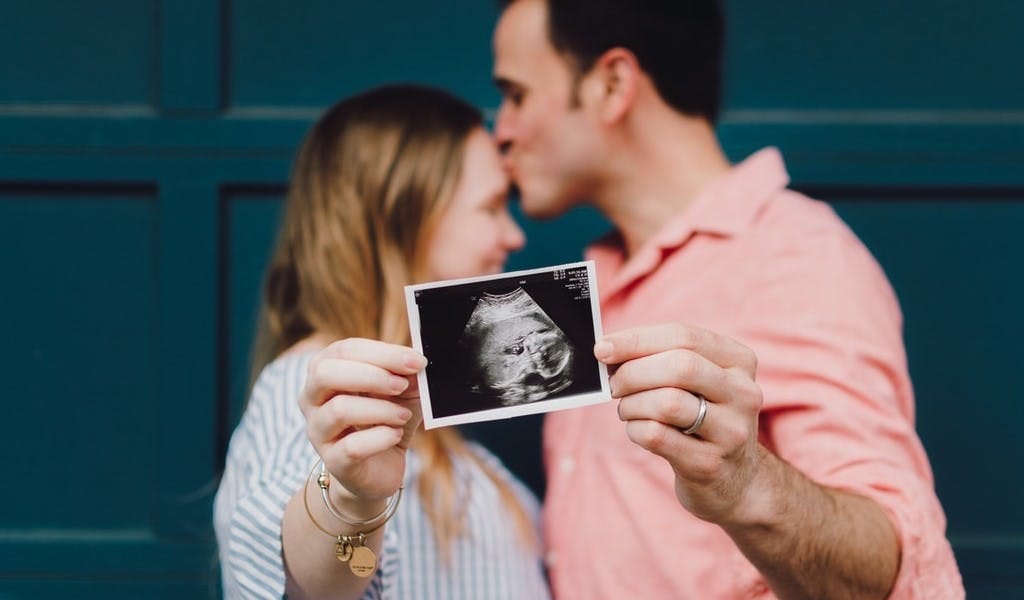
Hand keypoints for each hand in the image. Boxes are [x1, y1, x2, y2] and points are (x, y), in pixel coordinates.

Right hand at [298, 338, 426, 509]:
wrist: (380, 467)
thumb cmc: (386, 419)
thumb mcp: (402, 391)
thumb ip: (407, 374)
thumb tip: (417, 361)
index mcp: (325, 371)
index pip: (344, 350)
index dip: (382, 353)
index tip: (415, 361)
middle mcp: (312, 399)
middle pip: (325, 373)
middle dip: (371, 376)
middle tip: (402, 385)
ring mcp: (318, 431)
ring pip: (339, 409)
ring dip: (380, 409)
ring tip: (403, 416)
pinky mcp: (333, 461)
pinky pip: (352, 446)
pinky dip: (381, 437)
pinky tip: (395, 435)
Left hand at [595, 323, 764, 524]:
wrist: (735, 480)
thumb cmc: (703, 418)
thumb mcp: (698, 383)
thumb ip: (661, 358)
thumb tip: (608, 349)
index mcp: (739, 362)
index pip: (684, 337)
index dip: (637, 340)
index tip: (603, 348)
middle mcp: (743, 393)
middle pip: (680, 367)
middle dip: (633, 373)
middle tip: (614, 385)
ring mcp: (731, 432)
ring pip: (667, 403)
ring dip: (632, 404)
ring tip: (628, 409)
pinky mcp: (710, 464)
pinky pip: (657, 436)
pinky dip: (635, 429)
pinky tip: (637, 430)